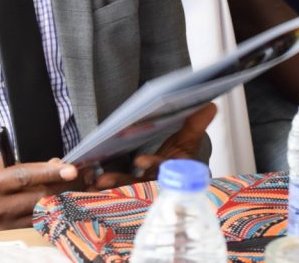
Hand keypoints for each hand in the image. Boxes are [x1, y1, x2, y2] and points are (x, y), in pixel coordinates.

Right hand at [0, 155, 80, 229]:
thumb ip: (12, 163)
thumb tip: (46, 163)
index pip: (25, 176)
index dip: (49, 172)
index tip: (70, 168)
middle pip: (38, 196)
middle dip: (62, 186)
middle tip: (80, 178)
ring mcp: (1, 225)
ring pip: (39, 213)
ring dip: (59, 201)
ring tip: (75, 191)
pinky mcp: (3, 236)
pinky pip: (32, 226)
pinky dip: (47, 215)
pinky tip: (59, 207)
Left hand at [93, 103, 217, 189]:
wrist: (180, 179)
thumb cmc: (183, 158)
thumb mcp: (189, 141)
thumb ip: (196, 125)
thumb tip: (211, 105)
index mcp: (172, 171)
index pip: (162, 168)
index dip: (152, 165)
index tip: (139, 161)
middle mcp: (157, 184)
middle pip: (138, 185)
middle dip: (120, 181)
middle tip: (103, 179)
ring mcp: (142, 190)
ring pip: (123, 191)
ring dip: (107, 188)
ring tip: (92, 183)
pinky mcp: (129, 193)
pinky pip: (114, 194)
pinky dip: (101, 192)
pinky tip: (86, 188)